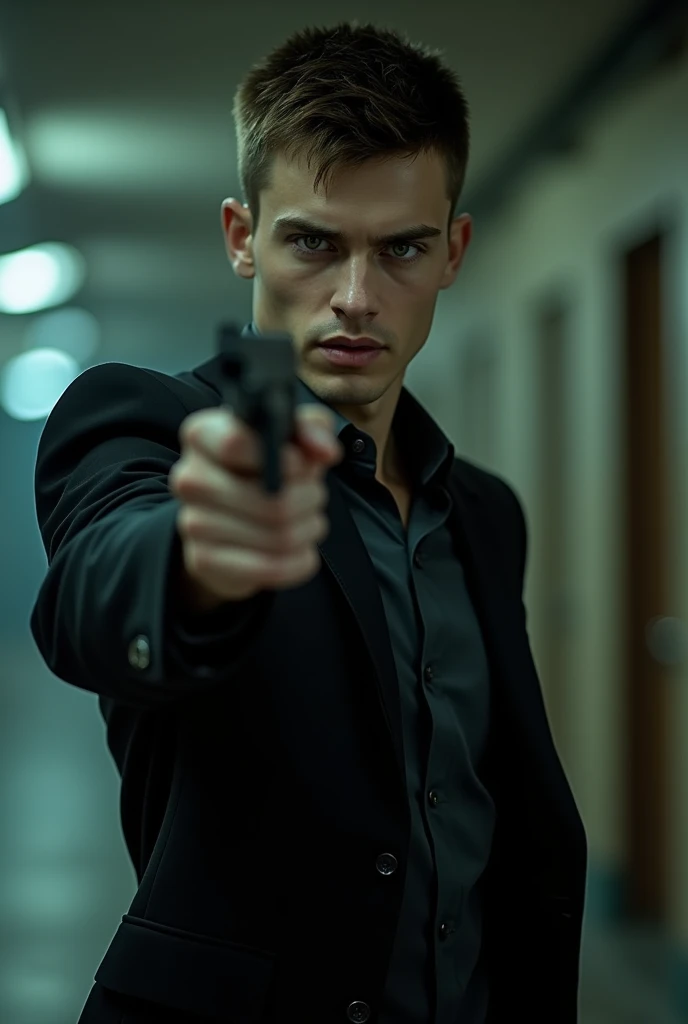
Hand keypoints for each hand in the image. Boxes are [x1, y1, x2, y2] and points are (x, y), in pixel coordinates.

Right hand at [168, 403, 343, 605]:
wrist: (231, 520)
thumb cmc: (264, 469)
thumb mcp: (291, 437)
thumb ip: (312, 429)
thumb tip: (325, 451)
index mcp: (203, 436)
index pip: (236, 444)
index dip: (285, 459)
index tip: (302, 465)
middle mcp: (189, 478)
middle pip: (273, 498)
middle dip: (310, 499)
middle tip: (314, 496)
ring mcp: (192, 523)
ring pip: (279, 536)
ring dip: (309, 529)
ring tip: (306, 521)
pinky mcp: (204, 561)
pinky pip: (272, 567)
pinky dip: (300, 561)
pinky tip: (300, 550)